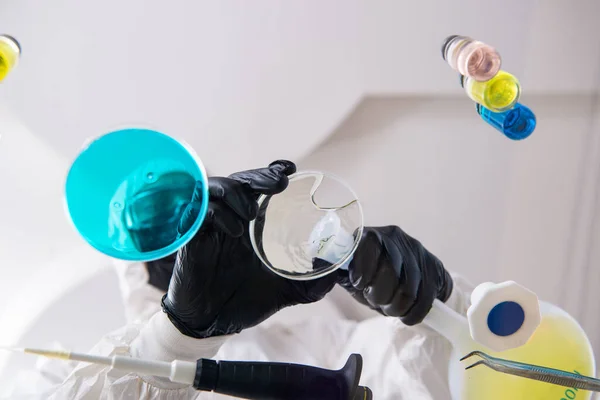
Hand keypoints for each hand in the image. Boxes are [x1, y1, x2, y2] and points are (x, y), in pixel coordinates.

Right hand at [161, 160, 338, 337]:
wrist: (212, 324)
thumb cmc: (247, 301)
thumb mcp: (287, 291)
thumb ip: (312, 283)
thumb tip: (339, 274)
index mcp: (253, 226)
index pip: (260, 187)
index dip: (272, 172)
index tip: (290, 169)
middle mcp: (232, 220)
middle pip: (240, 182)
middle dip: (258, 176)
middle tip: (278, 183)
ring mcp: (211, 227)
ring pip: (216, 189)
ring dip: (235, 192)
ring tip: (250, 212)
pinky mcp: (193, 238)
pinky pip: (199, 213)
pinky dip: (217, 214)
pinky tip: (235, 230)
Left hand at [338, 226, 452, 325]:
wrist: (395, 274)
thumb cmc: (363, 275)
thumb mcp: (344, 272)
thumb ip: (331, 273)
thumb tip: (316, 281)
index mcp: (370, 235)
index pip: (369, 245)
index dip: (364, 266)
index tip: (358, 285)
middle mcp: (395, 237)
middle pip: (392, 269)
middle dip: (381, 294)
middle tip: (376, 301)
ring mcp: (417, 250)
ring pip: (411, 286)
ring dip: (398, 306)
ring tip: (389, 309)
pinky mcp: (434, 265)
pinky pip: (429, 294)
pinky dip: (416, 311)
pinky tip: (406, 315)